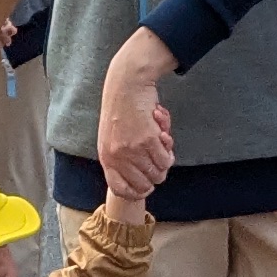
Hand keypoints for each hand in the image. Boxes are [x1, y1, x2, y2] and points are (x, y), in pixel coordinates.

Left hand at [94, 28, 177, 205]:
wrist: (126, 84)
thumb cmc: (121, 108)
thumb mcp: (111, 136)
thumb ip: (120, 157)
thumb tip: (140, 177)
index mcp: (106, 157)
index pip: (120, 189)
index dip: (136, 191)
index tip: (147, 185)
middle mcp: (117, 157)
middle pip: (144, 184)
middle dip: (156, 174)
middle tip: (159, 157)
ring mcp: (132, 150)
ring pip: (158, 172)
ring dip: (164, 159)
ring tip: (160, 140)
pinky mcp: (148, 140)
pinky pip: (166, 158)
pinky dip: (169, 148)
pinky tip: (163, 131)